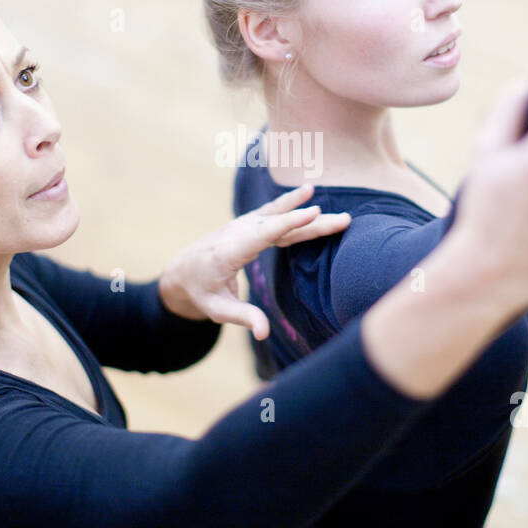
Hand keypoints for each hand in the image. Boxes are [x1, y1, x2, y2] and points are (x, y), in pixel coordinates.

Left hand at [158, 183, 349, 338]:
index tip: (313, 212)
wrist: (183, 271)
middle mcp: (237, 233)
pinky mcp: (247, 225)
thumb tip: (264, 334)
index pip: (263, 234)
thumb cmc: (202, 292)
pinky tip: (307, 193)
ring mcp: (242, 226)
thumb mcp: (218, 310)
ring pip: (278, 217)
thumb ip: (243, 318)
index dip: (289, 222)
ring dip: (305, 210)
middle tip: (344, 220)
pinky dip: (290, 204)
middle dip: (311, 221)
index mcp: (229, 252)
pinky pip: (272, 214)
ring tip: (331, 202)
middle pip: (278, 225)